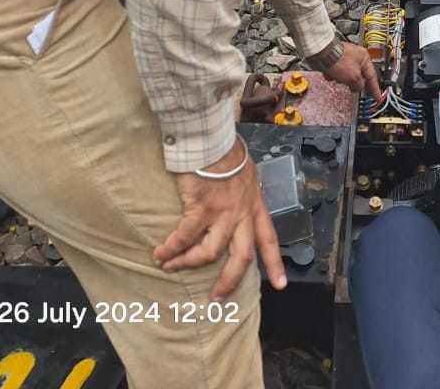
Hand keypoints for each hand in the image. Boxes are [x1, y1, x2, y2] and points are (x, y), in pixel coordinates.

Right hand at [154, 138, 286, 298]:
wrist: (212, 140)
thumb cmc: (226, 152)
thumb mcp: (246, 174)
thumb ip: (243, 192)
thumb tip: (238, 200)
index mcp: (254, 205)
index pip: (269, 238)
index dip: (275, 263)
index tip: (280, 285)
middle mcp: (241, 213)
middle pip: (241, 257)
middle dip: (229, 281)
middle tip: (217, 298)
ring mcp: (222, 213)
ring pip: (210, 253)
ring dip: (189, 264)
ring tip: (171, 267)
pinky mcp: (200, 208)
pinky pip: (184, 237)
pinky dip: (171, 249)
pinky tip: (159, 255)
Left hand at [323, 41, 380, 99]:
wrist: (320, 53)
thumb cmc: (338, 59)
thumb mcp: (354, 77)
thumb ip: (359, 85)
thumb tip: (357, 88)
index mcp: (364, 58)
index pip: (372, 77)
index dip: (375, 89)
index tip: (377, 97)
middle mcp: (356, 57)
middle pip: (359, 77)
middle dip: (353, 82)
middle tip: (351, 87)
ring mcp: (345, 58)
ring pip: (347, 76)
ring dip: (341, 79)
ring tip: (337, 75)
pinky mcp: (335, 61)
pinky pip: (337, 73)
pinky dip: (333, 75)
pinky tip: (330, 73)